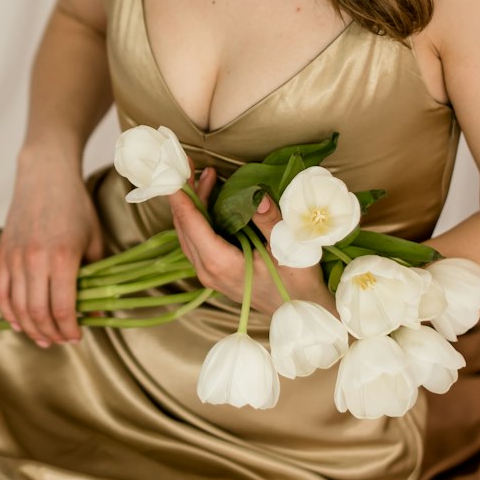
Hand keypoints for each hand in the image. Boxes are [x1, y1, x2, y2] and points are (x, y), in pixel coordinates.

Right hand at [0, 146, 105, 347]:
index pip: (62, 308)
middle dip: (51, 334)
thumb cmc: (76, 206)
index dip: (70, 329)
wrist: (45, 175)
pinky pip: (1, 293)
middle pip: (38, 313)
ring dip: (31, 328)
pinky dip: (9, 312)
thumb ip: (96, 277)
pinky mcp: (2, 253)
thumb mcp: (94, 240)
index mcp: (62, 257)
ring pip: (18, 307)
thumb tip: (99, 311)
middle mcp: (34, 260)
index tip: (78, 336)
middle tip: (62, 340)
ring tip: (44, 337)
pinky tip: (20, 323)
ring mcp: (15, 257)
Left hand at [167, 167, 340, 317]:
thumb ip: (269, 221)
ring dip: (194, 205)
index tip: (177, 170)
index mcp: (220, 263)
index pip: (190, 224)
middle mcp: (208, 270)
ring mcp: (209, 274)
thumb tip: (256, 195)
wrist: (302, 312)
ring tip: (206, 178)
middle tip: (192, 167)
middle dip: (186, 194)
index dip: (182, 195)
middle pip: (185, 226)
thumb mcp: (288, 248)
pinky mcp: (216, 273)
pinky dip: (200, 218)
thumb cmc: (297, 283)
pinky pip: (198, 241)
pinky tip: (212, 201)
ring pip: (189, 234)